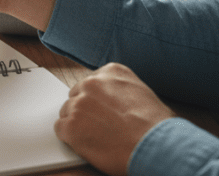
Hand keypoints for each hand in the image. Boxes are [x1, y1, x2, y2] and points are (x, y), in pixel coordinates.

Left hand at [54, 63, 173, 175]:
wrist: (156, 145)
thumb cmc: (157, 125)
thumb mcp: (142, 92)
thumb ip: (121, 90)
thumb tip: (113, 100)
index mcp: (111, 72)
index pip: (91, 82)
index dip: (95, 100)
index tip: (101, 110)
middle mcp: (92, 82)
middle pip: (76, 95)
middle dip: (84, 110)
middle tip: (97, 126)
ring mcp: (79, 103)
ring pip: (67, 112)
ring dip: (77, 124)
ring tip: (96, 137)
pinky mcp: (71, 125)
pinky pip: (61, 129)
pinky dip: (70, 138)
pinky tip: (86, 144)